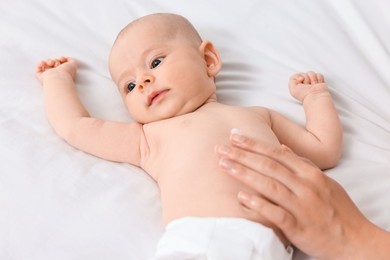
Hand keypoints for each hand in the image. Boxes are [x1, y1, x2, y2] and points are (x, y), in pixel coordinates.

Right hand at [36, 57, 76, 83]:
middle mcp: (57, 74)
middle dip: (55, 60)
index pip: (61, 63)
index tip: (62, 59)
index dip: (62, 59)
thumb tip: (67, 59)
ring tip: (51, 63)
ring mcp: (49, 75)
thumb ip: (72, 61)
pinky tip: (43, 63)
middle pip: (54, 63)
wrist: (58, 78)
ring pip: (47, 65)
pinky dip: (40, 64)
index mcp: (64, 72)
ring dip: (49, 61)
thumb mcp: (74, 65)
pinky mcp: (42, 77)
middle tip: (57, 63)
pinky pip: (38, 69)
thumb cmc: (67, 72)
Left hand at [215, 130, 384, 259]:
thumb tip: (281, 147)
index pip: (277, 153)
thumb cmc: (337, 209)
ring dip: (244, 174)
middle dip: (242, 155)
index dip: (254, 144)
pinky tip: (241, 196)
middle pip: (269, 166)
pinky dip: (258, 204)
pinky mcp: (299, 227)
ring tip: (224, 166)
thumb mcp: (324, 181)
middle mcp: (306, 187)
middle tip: (220, 147)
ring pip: (270, 185)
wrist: (355, 240)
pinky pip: (276, 213)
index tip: (234, 136)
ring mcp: (302, 207)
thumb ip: (302, 164)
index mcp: (311, 174)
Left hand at [288, 71, 328, 101]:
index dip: (299, 78)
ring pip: (311, 73)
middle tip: (308, 86)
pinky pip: (318, 74)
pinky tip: (317, 84)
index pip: (298, 75)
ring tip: (313, 86)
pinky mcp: (319, 81)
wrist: (315, 96)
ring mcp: (312, 82)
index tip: (301, 85)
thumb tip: (302, 76)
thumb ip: (292, 79)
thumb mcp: (293, 88)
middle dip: (306, 79)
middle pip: (304, 74)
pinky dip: (318, 79)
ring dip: (312, 79)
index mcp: (298, 85)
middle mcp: (305, 84)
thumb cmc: (304, 95)